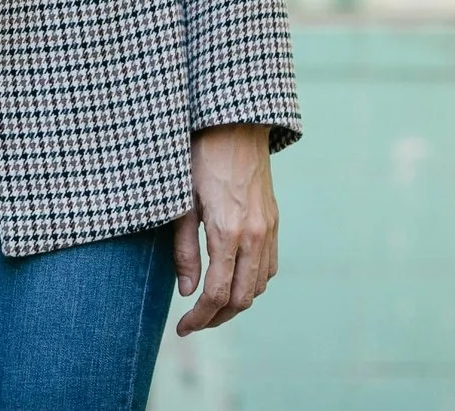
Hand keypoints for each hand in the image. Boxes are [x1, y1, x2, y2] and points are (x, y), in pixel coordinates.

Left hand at [174, 124, 278, 333]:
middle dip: (217, 319)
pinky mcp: (274, 223)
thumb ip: (184, 250)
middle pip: (242, 299)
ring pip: (258, 287)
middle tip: (193, 323)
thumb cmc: (199, 159)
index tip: (182, 328)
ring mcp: (269, 230)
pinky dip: (251, 284)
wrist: (234, 125)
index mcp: (228, 232)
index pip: (217, 294)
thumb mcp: (181, 203)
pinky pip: (269, 267)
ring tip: (209, 306)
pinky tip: (232, 280)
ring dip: (235, 304)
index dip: (199, 318)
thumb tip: (187, 292)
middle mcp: (255, 236)